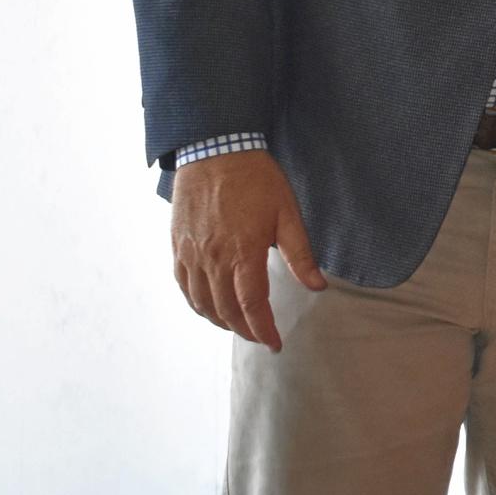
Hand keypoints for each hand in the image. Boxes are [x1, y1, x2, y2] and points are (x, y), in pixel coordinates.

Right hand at [170, 150, 325, 350]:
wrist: (215, 151)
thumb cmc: (256, 180)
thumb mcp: (288, 214)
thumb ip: (301, 255)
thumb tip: (318, 286)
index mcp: (243, 253)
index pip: (252, 305)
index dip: (264, 329)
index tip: (275, 343)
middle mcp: (212, 260)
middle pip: (226, 310)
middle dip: (245, 330)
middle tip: (262, 338)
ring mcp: (191, 255)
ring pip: (202, 303)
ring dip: (220, 322)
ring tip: (239, 327)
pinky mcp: (178, 247)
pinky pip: (184, 287)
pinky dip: (197, 305)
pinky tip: (209, 308)